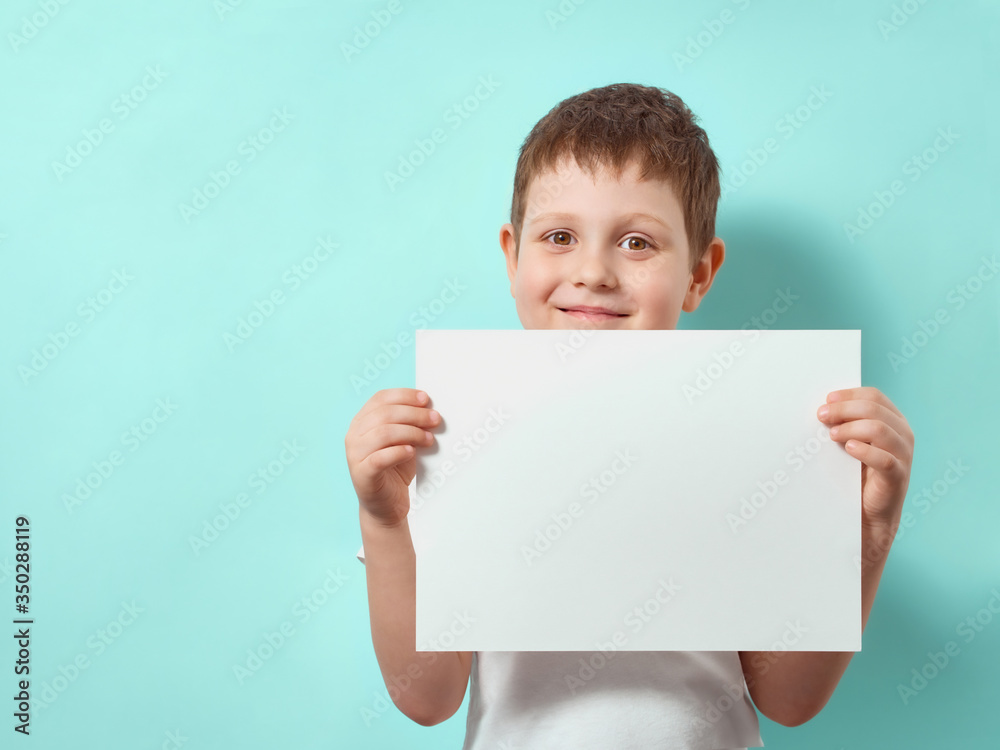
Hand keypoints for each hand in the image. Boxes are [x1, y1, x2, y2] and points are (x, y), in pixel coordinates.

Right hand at [345, 388, 440, 527]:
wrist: (387, 506)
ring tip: (428, 439)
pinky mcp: (362, 474)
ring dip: (411, 432)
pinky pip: (379, 458)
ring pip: (383, 433)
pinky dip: (398, 452)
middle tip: (435, 419)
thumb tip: (429, 408)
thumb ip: (409, 423)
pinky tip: (412, 452)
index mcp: (362, 421)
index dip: (404, 396)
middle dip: (414, 414)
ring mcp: (355, 455)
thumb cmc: (395, 469)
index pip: (380, 398)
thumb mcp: (403, 440)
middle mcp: (354, 435)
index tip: (426, 399)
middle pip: (384, 414)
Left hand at [817, 387, 913, 527]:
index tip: (827, 400)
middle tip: (822, 416)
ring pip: (879, 429)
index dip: (849, 395)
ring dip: (851, 428)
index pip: (874, 396)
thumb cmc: (858, 473)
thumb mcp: (853, 442)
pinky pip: (884, 459)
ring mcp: (903, 454)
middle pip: (874, 408)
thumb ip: (846, 424)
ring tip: (832, 435)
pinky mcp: (898, 475)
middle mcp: (902, 434)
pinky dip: (864, 451)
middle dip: (844, 409)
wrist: (870, 512)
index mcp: (893, 420)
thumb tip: (823, 408)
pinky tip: (848, 448)